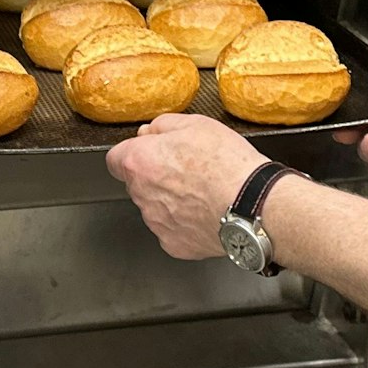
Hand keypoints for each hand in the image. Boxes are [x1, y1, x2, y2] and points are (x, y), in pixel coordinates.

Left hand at [106, 113, 269, 260]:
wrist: (252, 203)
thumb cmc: (226, 163)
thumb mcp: (195, 124)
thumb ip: (162, 126)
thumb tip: (148, 133)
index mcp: (140, 162)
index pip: (115, 159)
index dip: (133, 154)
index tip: (149, 153)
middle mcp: (141, 195)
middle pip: (137, 184)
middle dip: (155, 177)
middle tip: (187, 170)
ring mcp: (156, 223)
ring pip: (154, 208)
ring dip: (169, 200)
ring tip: (202, 192)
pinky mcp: (173, 244)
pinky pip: (172, 230)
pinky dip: (184, 223)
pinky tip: (206, 212)